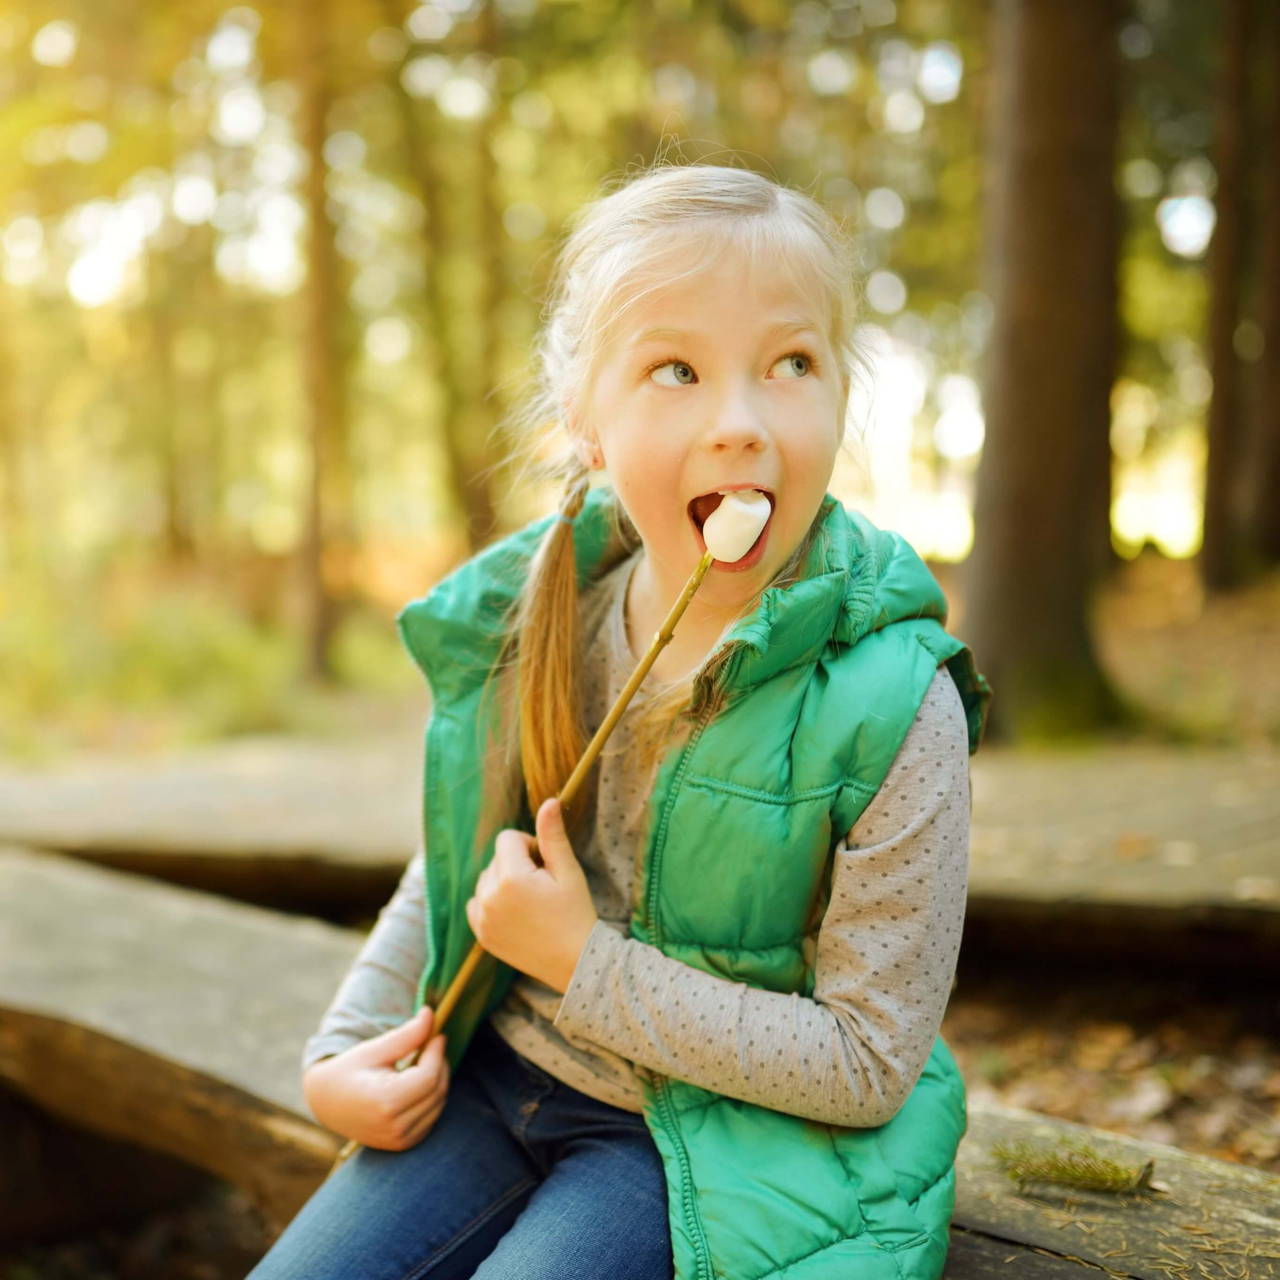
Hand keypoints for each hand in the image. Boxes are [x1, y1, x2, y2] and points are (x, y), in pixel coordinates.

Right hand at [302, 1006, 448, 1150]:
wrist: (327, 1103)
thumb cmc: (349, 1071)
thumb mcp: (375, 1049)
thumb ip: (406, 1035)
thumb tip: (431, 1014)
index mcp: (385, 1102)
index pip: (428, 1076)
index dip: (437, 1052)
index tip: (437, 1034)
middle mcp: (394, 1127)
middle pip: (437, 1090)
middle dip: (439, 1064)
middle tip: (431, 1044)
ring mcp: (399, 1140)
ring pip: (438, 1104)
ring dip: (437, 1079)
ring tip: (422, 1061)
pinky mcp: (404, 1144)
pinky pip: (432, 1117)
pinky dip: (432, 1097)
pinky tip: (417, 1082)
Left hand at [466, 796, 598, 992]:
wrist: (574, 961)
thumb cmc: (576, 913)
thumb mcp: (568, 871)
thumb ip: (552, 835)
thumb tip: (548, 800)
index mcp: (511, 877)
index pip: (507, 839)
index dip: (529, 845)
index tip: (546, 865)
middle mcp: (490, 896)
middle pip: (496, 858)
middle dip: (516, 863)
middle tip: (542, 885)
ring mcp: (482, 917)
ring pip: (486, 879)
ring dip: (503, 881)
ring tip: (530, 900)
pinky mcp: (480, 935)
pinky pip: (477, 903)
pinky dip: (491, 902)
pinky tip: (514, 912)